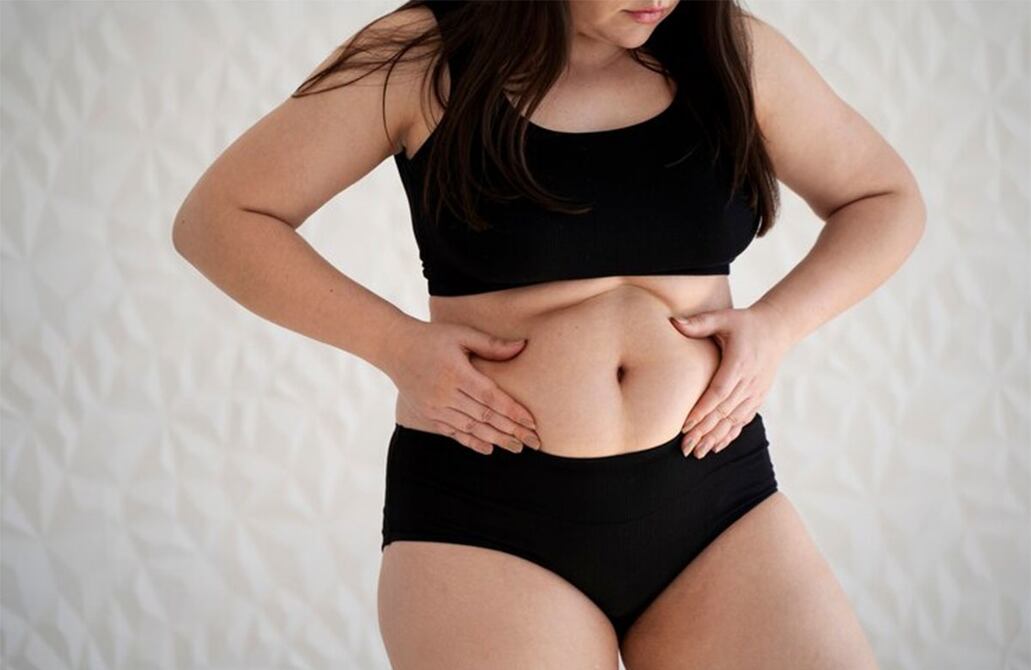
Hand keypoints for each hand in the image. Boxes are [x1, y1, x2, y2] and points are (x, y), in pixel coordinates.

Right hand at [382, 320, 541, 455]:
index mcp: (456, 373)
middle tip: (533, 442)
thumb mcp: (461, 334)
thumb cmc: (432, 337)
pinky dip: (471, 441)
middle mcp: (445, 393)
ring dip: (496, 439)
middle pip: (484, 417)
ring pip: (471, 428)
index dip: (513, 411)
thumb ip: (491, 344)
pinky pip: (453, 432)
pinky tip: (489, 448)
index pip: (491, 397)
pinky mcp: (428, 414)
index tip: (532, 422)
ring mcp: (435, 407)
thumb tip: (523, 346)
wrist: (395, 348)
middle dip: (511, 431)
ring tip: (517, 447)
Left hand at [668, 302, 792, 458]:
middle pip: (724, 412)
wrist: (776, 330)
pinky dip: (730, 434)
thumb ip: (699, 323)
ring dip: (716, 438)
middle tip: (685, 447)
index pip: (719, 392)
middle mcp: (749, 381)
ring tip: (697, 453)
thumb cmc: (745, 323)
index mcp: (739, 363)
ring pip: (734, 420)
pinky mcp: (758, 397)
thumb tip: (673, 322)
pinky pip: (743, 420)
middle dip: (704, 431)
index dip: (703, 410)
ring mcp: (755, 392)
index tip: (685, 424)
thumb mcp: (724, 318)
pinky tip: (716, 446)